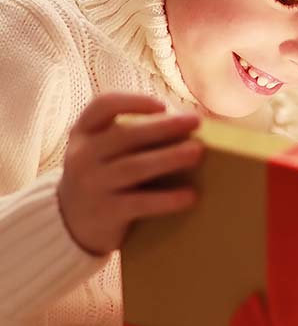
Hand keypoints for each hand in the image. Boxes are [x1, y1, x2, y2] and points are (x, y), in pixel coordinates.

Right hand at [58, 92, 204, 256]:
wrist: (72, 223)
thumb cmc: (104, 174)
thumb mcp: (105, 149)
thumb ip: (134, 134)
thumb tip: (187, 121)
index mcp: (84, 132)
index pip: (102, 106)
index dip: (133, 102)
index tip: (163, 106)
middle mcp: (82, 156)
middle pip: (125, 136)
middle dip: (163, 127)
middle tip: (195, 121)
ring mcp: (91, 185)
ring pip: (134, 168)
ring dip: (169, 158)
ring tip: (197, 152)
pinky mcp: (105, 213)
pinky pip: (140, 203)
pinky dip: (167, 199)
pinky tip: (190, 196)